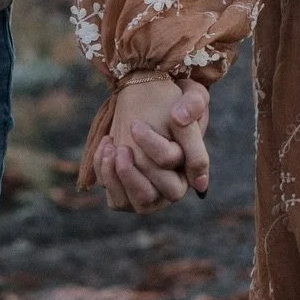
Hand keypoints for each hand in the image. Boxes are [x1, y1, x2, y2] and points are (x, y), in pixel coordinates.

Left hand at [93, 77, 210, 213]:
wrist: (148, 99)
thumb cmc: (174, 101)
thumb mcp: (191, 95)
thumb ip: (194, 105)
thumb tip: (179, 118)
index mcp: (188, 174)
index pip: (173, 178)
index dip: (152, 150)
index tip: (135, 125)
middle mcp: (168, 190)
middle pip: (148, 197)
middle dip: (130, 173)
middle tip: (122, 145)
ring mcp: (146, 193)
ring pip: (129, 203)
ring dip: (116, 177)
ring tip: (110, 147)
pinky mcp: (126, 191)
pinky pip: (113, 198)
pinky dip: (105, 174)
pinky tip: (106, 145)